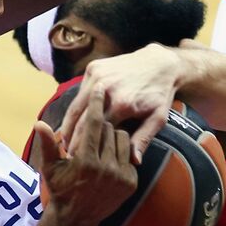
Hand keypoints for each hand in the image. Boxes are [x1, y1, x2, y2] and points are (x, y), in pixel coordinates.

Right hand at [31, 86, 136, 225]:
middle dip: (99, 125)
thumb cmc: (60, 189)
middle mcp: (105, 168)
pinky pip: (129, 155)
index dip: (96, 102)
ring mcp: (120, 176)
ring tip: (100, 144)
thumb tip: (38, 124)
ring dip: (111, 136)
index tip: (99, 86)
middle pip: (108, 128)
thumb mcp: (51, 168)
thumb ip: (48, 145)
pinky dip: (120, 152)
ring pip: (121, 138)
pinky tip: (110, 157)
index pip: (93, 123)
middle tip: (92, 129)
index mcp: (85, 161)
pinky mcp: (130, 183)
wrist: (77, 218)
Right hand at [58, 45, 182, 161]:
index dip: (84, 148)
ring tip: (64, 141)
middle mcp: (106, 87)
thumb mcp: (158, 119)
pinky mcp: (94, 67)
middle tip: (66, 155)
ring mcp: (98, 75)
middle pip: (79, 119)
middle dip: (70, 139)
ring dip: (67, 124)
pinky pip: (79, 92)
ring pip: (74, 105)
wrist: (160, 63)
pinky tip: (72, 122)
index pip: (95, 131)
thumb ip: (143, 139)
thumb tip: (134, 161)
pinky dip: (74, 108)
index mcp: (122, 104)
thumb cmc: (160, 95)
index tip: (77, 161)